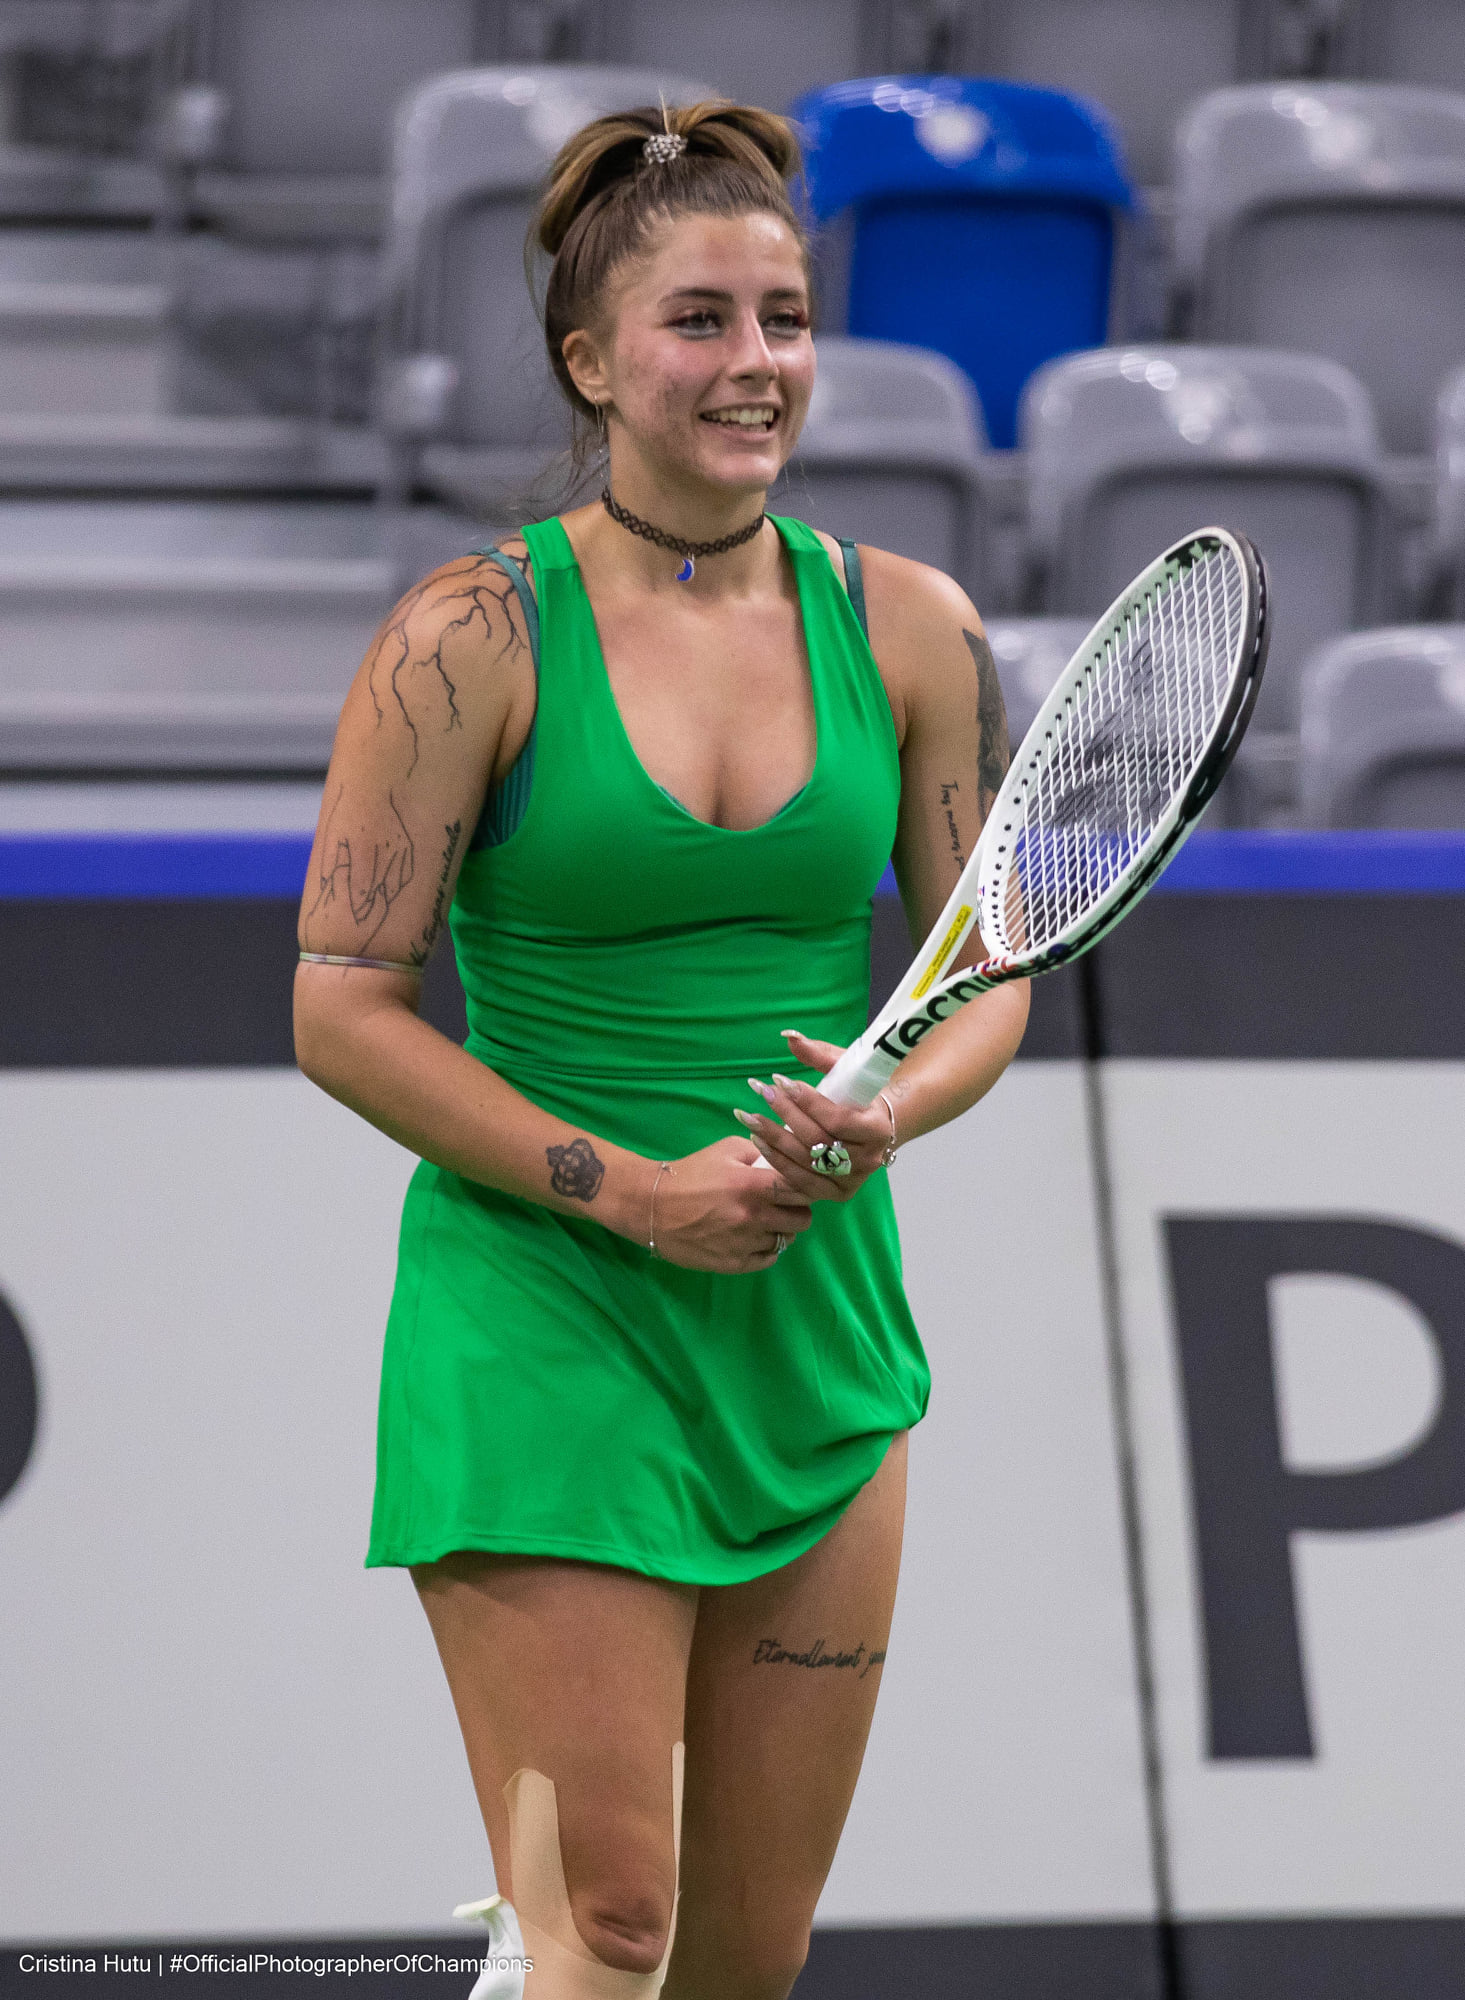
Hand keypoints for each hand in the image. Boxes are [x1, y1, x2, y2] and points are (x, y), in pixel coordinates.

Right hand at [651, 1135, 812, 1273]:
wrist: (651, 1206)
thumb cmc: (690, 1173)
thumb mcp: (726, 1149)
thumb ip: (760, 1152)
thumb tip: (784, 1159)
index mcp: (754, 1185)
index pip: (802, 1190)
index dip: (804, 1188)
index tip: (797, 1187)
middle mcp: (754, 1217)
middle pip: (801, 1220)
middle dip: (797, 1210)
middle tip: (784, 1205)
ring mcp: (744, 1243)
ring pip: (785, 1241)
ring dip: (781, 1230)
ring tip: (765, 1221)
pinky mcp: (733, 1264)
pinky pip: (768, 1259)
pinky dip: (767, 1249)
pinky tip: (755, 1238)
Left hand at [733, 1029, 891, 1202]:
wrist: (878, 1127)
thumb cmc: (861, 1094)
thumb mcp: (847, 1069)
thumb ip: (819, 1054)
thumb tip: (789, 1036)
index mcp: (877, 1129)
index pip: (838, 1119)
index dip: (807, 1102)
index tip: (781, 1080)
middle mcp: (868, 1160)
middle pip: (818, 1142)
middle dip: (785, 1114)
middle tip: (761, 1091)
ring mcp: (851, 1181)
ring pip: (806, 1164)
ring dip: (774, 1140)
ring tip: (749, 1117)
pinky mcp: (835, 1194)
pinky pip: (801, 1183)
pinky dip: (777, 1163)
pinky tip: (758, 1143)